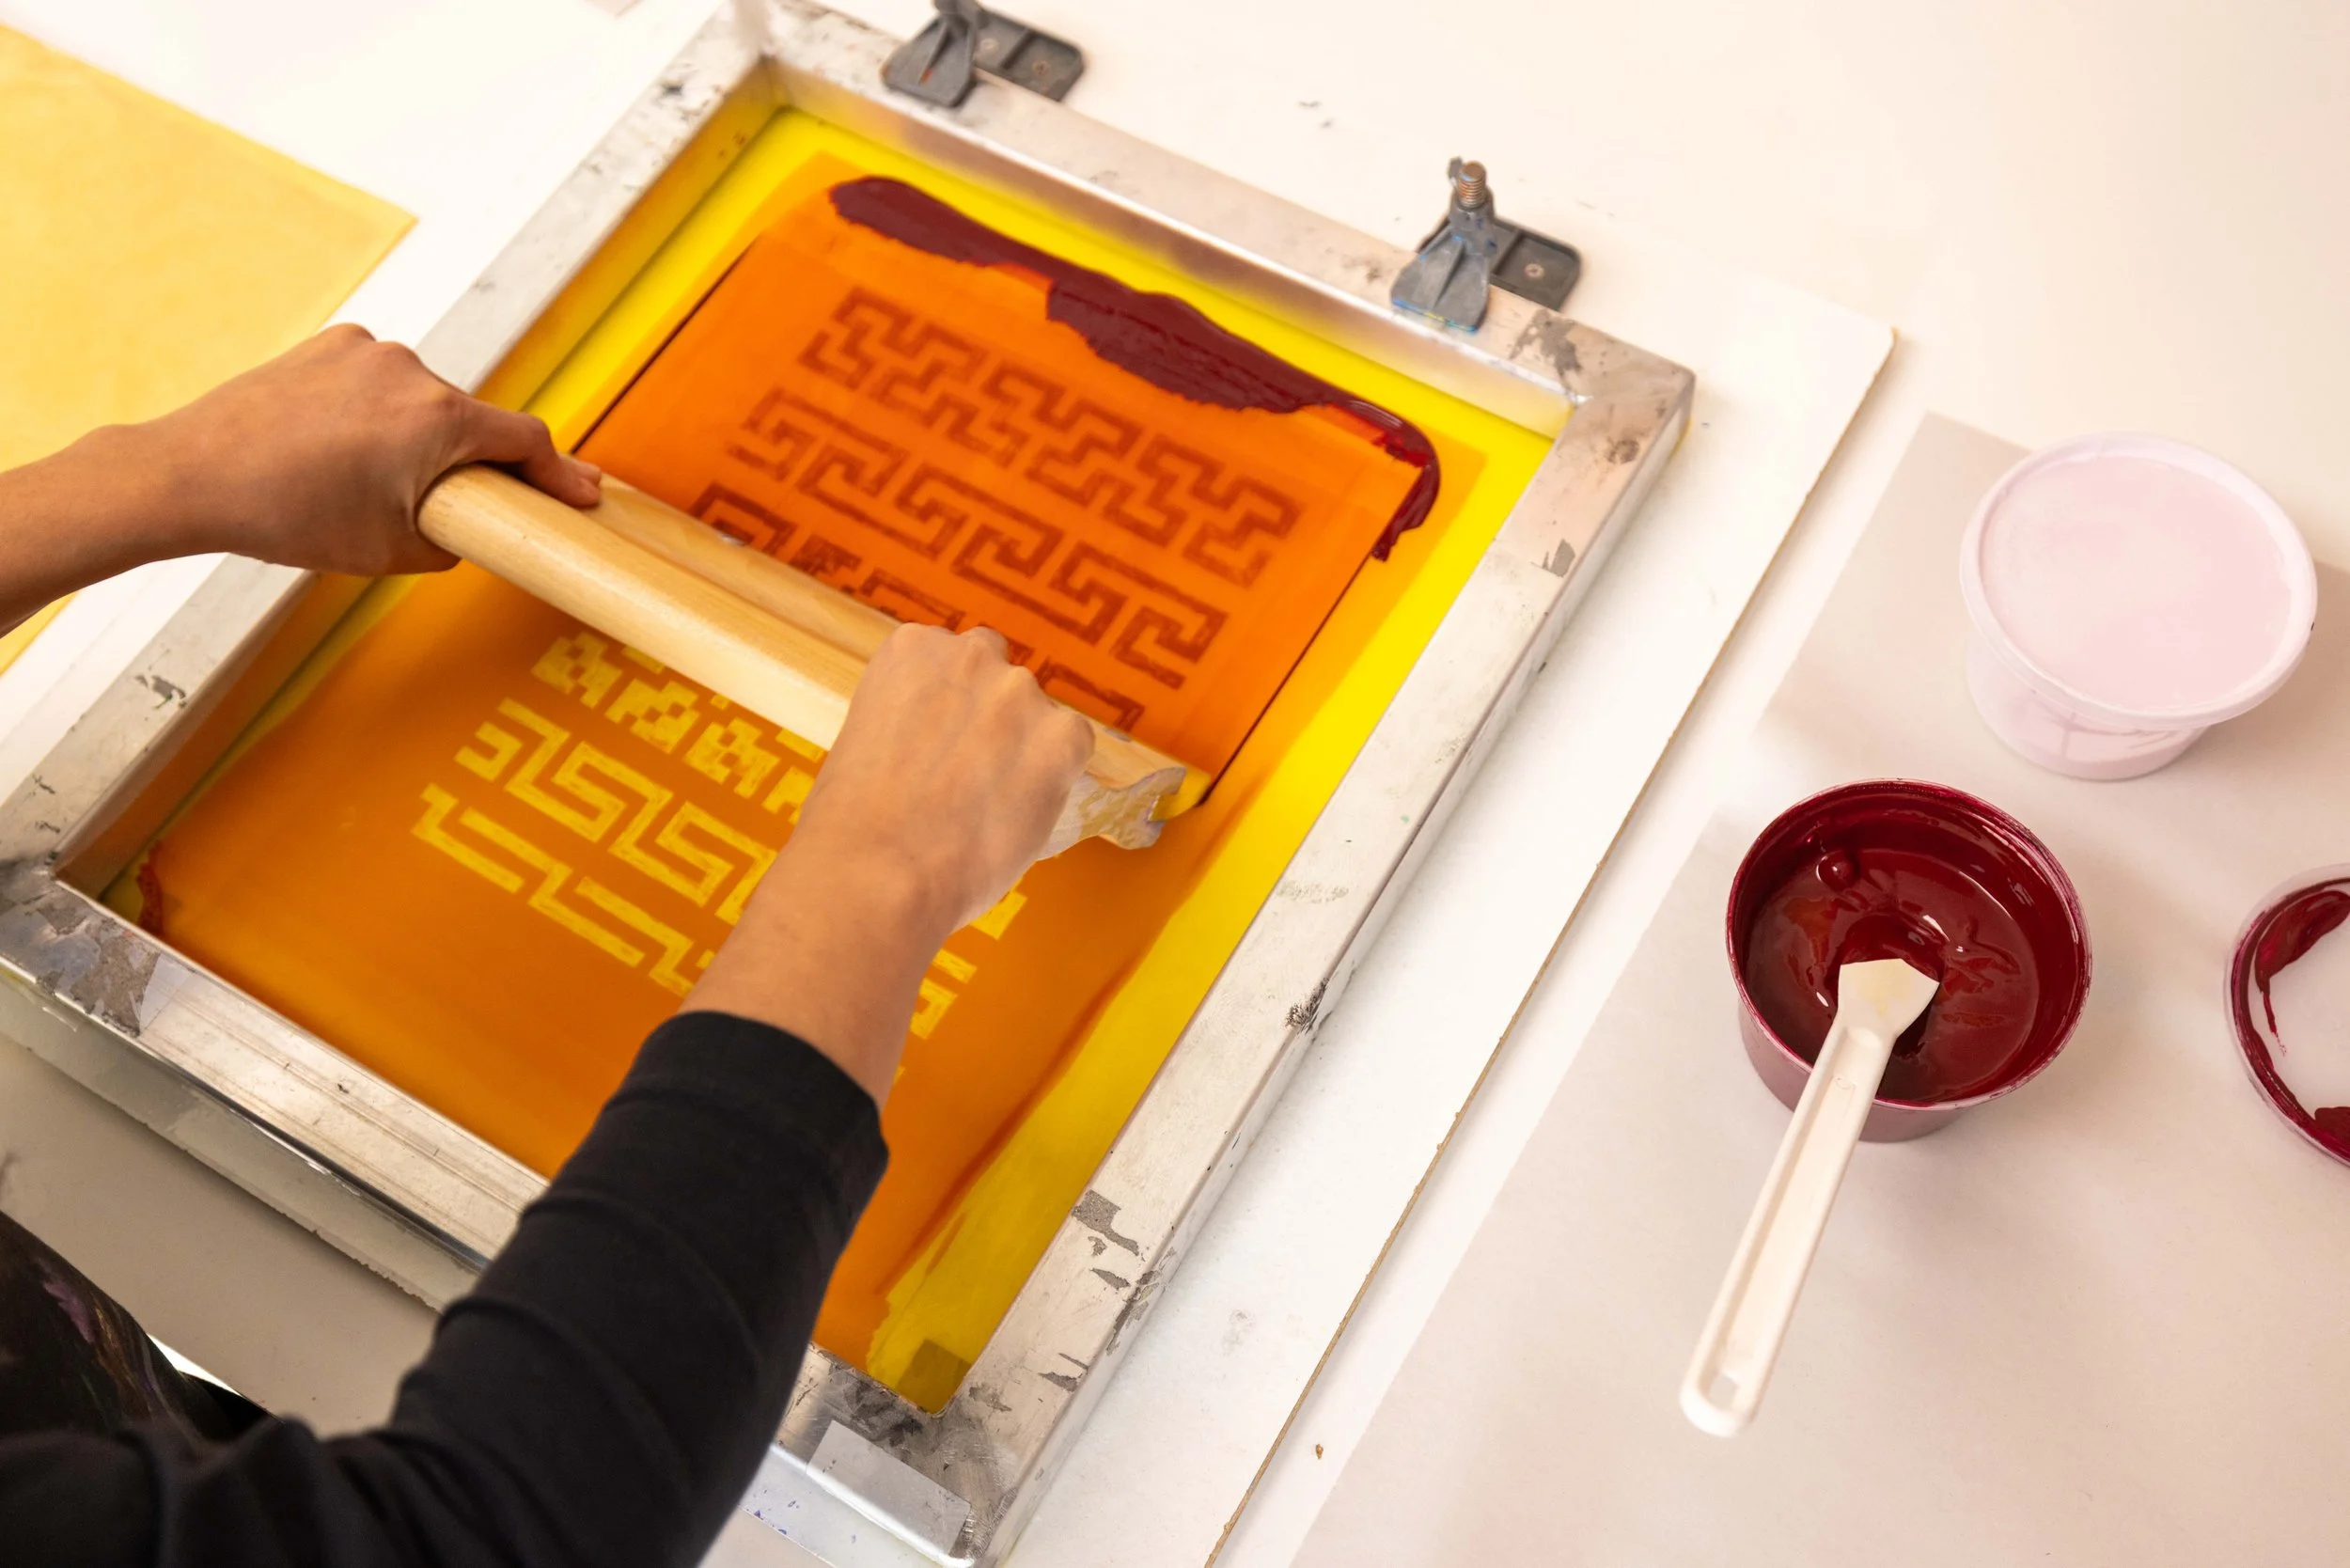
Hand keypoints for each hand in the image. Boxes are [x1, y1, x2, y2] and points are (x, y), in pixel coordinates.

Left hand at [0, 325, 602, 632]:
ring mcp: (368, 351)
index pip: (526, 441)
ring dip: (415, 438)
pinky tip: (338, 450)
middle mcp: (412, 372)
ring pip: (423, 401)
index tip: (582, 493)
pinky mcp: (331, 344)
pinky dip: (375, 414)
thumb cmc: (287, 515)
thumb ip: (454, 535)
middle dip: (466, 463)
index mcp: (439, 421)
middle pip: (471, 421)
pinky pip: (379, 382)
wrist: (193, 475)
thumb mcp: (391, 550)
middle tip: (438, 506)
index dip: (559, 474)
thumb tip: (470, 522)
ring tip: (363, 481)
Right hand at [684, 625, 1092, 1104]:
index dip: (955, 721)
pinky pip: (1080, 763)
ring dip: (1027, 771)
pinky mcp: (1056, 744)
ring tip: (983, 827)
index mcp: (902, 652)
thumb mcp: (849, 770)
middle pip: (1006, 682)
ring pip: (1045, 725)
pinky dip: (1059, 799)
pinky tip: (1017, 833)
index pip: (954, 660)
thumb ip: (889, 744)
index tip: (941, 761)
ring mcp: (1015, 697)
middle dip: (996, 734)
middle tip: (967, 800)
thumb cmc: (840, 848)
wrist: (869, 884)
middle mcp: (964, 656)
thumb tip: (882, 784)